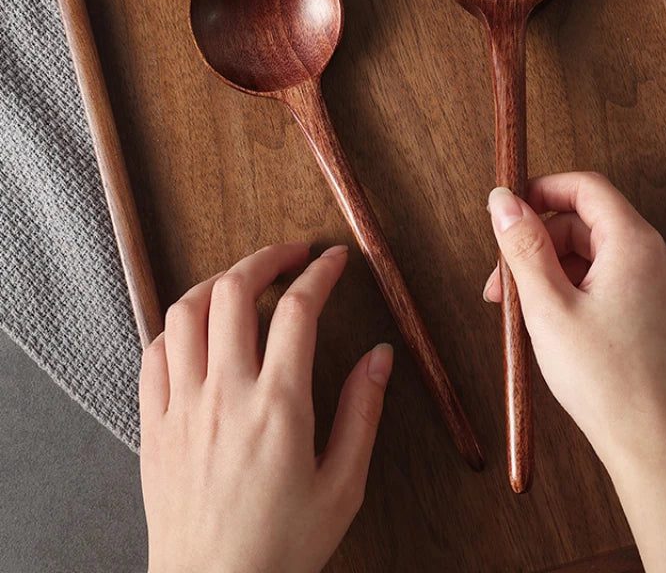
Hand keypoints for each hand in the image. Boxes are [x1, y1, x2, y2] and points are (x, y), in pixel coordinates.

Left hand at [139, 243, 392, 572]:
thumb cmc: (282, 547)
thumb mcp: (343, 485)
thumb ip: (363, 412)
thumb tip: (380, 356)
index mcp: (278, 405)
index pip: (299, 309)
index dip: (320, 273)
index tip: (334, 259)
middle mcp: (225, 394)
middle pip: (234, 292)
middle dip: (266, 258)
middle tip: (290, 254)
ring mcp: (182, 406)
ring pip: (187, 310)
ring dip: (217, 281)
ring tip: (242, 281)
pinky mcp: (153, 424)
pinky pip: (154, 351)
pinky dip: (178, 324)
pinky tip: (198, 329)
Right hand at [484, 173, 665, 572]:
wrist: (652, 444)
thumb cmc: (604, 380)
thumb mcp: (547, 306)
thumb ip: (522, 246)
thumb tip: (503, 199)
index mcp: (635, 245)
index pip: (586, 187)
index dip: (542, 190)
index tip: (508, 209)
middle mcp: (657, 256)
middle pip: (585, 223)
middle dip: (537, 244)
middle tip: (501, 282)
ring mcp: (662, 283)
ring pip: (594, 253)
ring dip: (551, 269)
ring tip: (518, 308)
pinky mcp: (658, 308)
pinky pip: (609, 277)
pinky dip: (574, 287)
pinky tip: (548, 318)